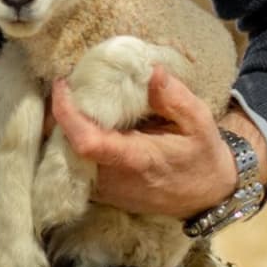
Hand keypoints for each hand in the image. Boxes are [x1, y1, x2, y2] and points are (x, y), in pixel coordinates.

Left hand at [48, 66, 266, 218]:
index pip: (87, 142)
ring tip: (72, 100)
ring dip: (62, 129)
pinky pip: (73, 168)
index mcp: (137, 159)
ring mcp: (106, 191)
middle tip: (67, 86)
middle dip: (59, 116)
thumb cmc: (202, 155)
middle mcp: (114, 180)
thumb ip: (176, 98)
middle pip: (67, 148)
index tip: (63, 86)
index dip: (66, 115)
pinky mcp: (103, 194)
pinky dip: (69, 144)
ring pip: (65, 159)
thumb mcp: (200, 123)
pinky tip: (81, 122)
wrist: (206, 196)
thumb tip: (152, 71)